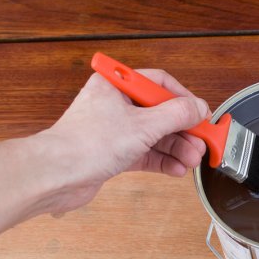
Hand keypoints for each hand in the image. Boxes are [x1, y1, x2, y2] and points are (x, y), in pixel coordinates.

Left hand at [38, 69, 209, 213]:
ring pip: (154, 135)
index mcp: (116, 86)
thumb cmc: (86, 144)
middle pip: (160, 112)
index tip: (201, 115)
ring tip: (191, 160)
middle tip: (201, 143)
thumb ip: (176, 115)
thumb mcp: (143, 125)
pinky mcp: (113, 153)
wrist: (56, 175)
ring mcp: (113, 130)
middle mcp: (115, 105)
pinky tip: (176, 169)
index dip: (184, 99)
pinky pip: (145, 153)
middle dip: (183, 131)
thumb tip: (198, 108)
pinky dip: (162, 161)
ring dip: (176, 148)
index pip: (160, 83)